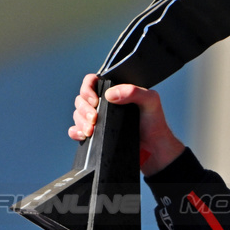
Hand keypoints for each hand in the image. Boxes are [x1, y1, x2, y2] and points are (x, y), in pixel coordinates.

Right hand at [69, 73, 185, 175]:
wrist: (154, 147)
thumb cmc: (154, 122)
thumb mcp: (150, 101)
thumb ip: (134, 91)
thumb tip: (110, 95)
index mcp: (115, 91)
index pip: (92, 82)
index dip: (88, 88)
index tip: (95, 100)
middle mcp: (104, 103)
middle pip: (81, 99)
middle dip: (84, 109)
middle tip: (95, 119)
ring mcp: (99, 119)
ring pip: (78, 114)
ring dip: (80, 121)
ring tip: (91, 130)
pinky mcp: (96, 133)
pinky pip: (76, 130)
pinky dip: (75, 132)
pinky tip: (83, 135)